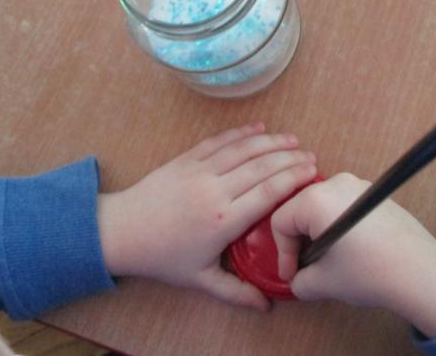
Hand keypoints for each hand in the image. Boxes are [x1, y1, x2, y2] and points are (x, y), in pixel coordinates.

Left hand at [97, 123, 316, 309]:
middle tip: (310, 155)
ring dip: (271, 141)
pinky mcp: (187, 159)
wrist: (122, 231)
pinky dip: (241, 133)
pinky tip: (259, 128)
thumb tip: (267, 307)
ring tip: (293, 139)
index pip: (268, 193)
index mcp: (223, 220)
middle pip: (262, 167)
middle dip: (290, 158)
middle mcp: (215, 190)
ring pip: (243, 149)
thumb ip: (236, 292)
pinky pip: (219, 141)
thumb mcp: (200, 280)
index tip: (313, 172)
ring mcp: (200, 170)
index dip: (294, 179)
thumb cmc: (163, 257)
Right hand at [271, 173, 435, 336]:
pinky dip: (338, 224)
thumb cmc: (368, 273)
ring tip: (330, 260)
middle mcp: (336, 183)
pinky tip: (352, 249)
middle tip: (308, 268)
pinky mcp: (375, 193)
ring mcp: (358, 184)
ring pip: (323, 206)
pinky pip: (344, 205)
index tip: (293, 276)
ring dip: (319, 232)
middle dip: (300, 241)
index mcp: (316, 199)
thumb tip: (299, 280)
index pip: (280, 221)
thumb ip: (300, 282)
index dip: (283, 253)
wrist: (421, 271)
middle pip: (300, 209)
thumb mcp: (324, 283)